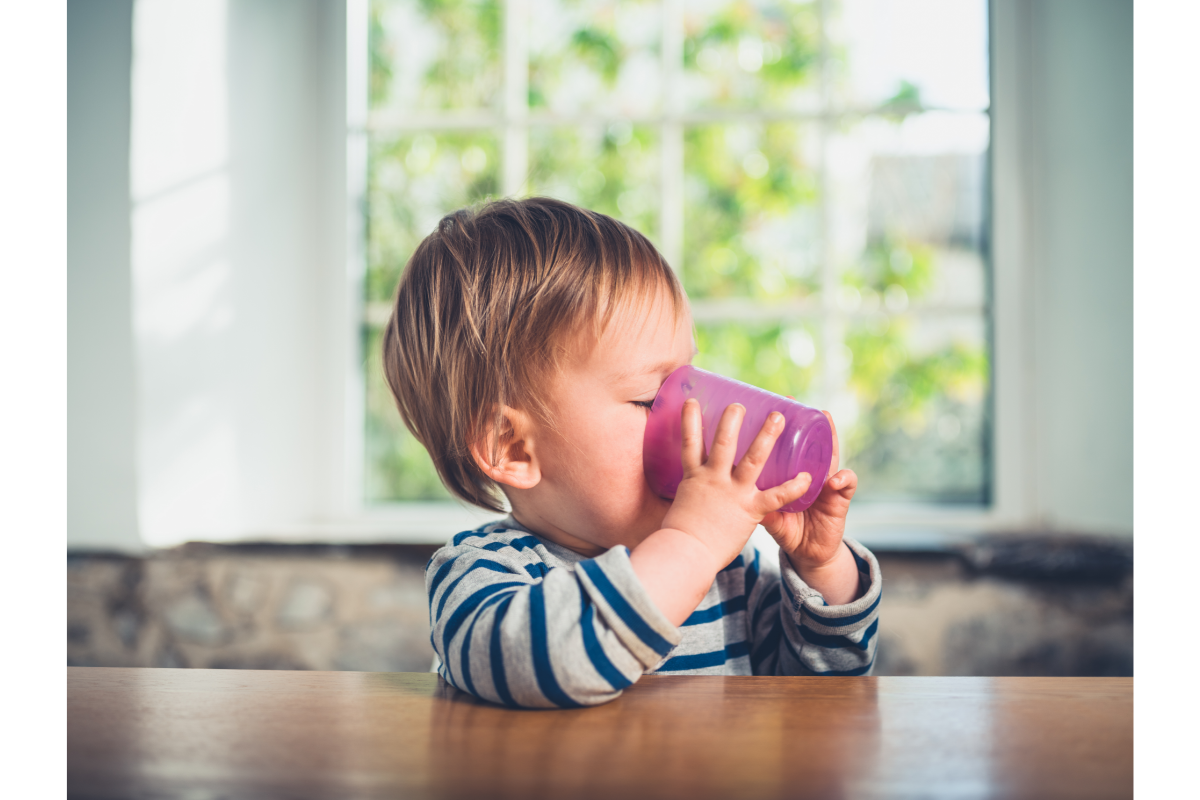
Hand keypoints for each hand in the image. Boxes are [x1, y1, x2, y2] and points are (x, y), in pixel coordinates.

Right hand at [660, 399, 813, 572]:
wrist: (685, 554)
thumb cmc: (679, 536)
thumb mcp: (680, 507)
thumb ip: (690, 496)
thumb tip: (686, 496)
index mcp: (694, 477)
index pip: (689, 442)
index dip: (690, 420)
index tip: (692, 401)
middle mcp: (713, 479)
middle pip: (722, 442)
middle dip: (732, 421)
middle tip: (740, 404)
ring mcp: (732, 493)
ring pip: (752, 459)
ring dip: (766, 436)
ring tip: (778, 417)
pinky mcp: (749, 510)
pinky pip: (775, 496)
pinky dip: (793, 487)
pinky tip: (808, 477)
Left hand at [761, 411, 860, 603]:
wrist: (809, 554)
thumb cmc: (788, 529)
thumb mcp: (767, 515)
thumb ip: (752, 503)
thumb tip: (725, 491)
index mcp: (792, 475)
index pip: (788, 448)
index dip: (780, 429)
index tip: (768, 405)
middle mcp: (810, 475)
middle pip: (808, 444)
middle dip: (804, 421)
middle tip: (795, 401)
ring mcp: (827, 486)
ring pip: (831, 456)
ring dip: (830, 437)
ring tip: (826, 419)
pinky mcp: (840, 502)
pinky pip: (846, 487)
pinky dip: (844, 480)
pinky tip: (837, 477)